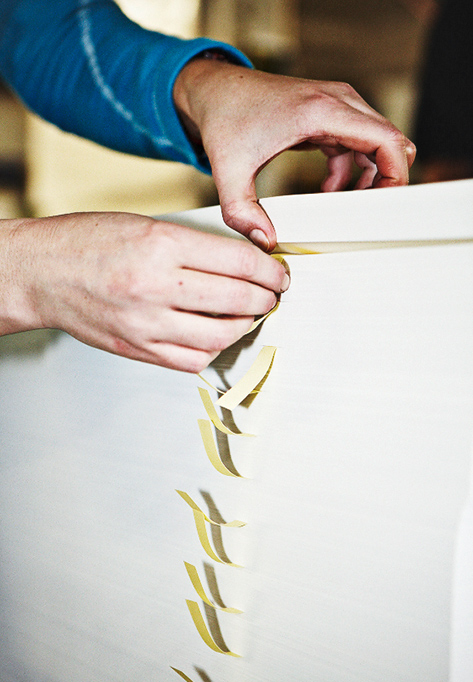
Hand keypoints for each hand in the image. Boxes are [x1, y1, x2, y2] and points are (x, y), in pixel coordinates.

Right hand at [0, 212, 288, 371]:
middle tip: (271, 295)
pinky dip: (213, 349)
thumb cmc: (88, 243)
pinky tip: (215, 335)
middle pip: (237, 300)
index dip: (270, 271)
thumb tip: (243, 264)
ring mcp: (145, 323)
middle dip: (266, 299)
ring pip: (220, 335)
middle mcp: (154, 286)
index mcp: (161, 244)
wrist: (42, 273)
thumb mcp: (147, 225)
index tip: (278, 274)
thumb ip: (196, 246)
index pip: (239, 262)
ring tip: (247, 315)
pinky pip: (192, 360)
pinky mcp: (138, 349)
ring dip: (245, 326)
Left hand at [174, 62, 415, 250]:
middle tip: (366, 210)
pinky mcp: (328, 114)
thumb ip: (242, 212)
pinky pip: (357, 142)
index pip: (386, 139)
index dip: (396, 174)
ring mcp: (335, 104)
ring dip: (368, 175)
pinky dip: (352, 168)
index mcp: (321, 111)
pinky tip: (330, 189)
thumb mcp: (229, 172)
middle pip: (389, 140)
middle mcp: (336, 101)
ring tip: (345, 203)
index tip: (385, 204)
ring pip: (376, 142)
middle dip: (385, 179)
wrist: (213, 90)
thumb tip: (264, 243)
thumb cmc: (224, 120)